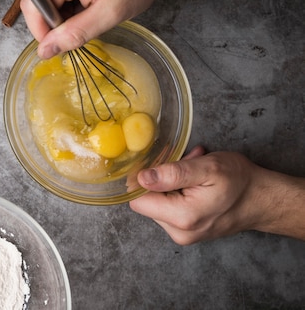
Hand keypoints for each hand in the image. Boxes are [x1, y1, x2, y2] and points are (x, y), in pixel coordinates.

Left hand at [129, 146, 271, 244]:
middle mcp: (178, 232)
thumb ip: (172, 174)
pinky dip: (178, 192)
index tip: (161, 167)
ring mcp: (182, 234)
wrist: (262, 200)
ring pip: (158, 203)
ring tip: (195, 174)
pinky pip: (169, 207)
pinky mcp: (185, 231)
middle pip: (147, 201)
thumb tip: (142, 178)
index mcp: (181, 217)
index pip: (137, 200)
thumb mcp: (207, 168)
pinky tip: (195, 183)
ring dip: (171, 184)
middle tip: (186, 167)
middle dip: (161, 180)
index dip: (143, 180)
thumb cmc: (240, 181)